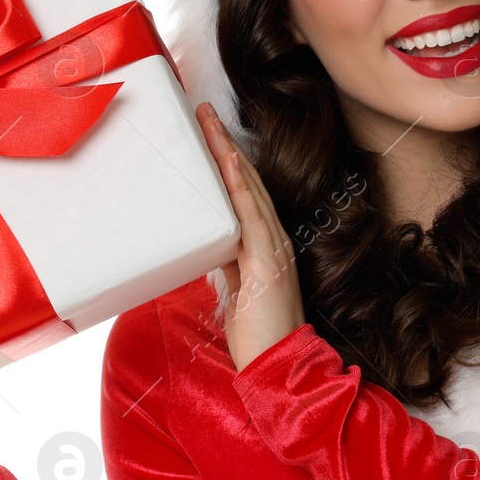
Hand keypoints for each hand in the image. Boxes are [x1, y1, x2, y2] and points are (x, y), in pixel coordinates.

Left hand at [195, 101, 306, 370]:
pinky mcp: (267, 263)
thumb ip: (228, 263)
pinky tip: (229, 162)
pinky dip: (240, 187)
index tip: (209, 134)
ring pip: (249, 190)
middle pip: (247, 181)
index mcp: (267, 245)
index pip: (245, 193)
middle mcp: (274, 239)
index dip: (227, 161)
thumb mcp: (236, 290)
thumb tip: (210, 245)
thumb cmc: (257, 336)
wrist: (277, 367)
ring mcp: (273, 249)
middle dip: (224, 144)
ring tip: (209, 123)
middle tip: (202, 112)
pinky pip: (252, 217)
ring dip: (228, 154)